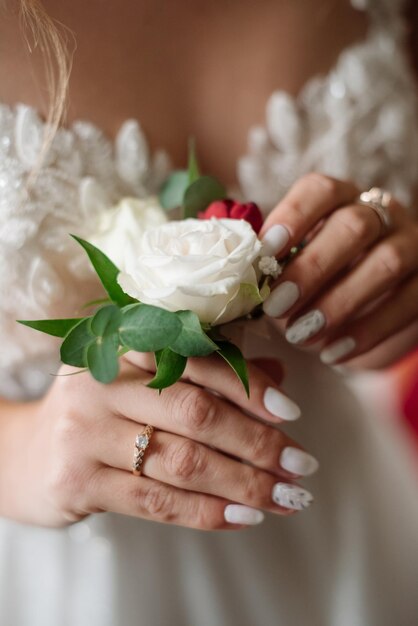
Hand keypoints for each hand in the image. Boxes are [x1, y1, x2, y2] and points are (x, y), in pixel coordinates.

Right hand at [11, 354, 316, 528]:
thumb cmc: (103, 410)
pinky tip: (245, 518)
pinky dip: (207, 512)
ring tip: (285, 497)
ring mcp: (86, 432)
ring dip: (243, 483)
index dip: (248, 387)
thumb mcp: (147, 382)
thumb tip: (279, 379)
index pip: (197, 362)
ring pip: (182, 461)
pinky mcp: (78, 481)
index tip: (291, 412)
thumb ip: (209, 375)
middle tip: (300, 464)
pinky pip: (156, 501)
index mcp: (123, 346)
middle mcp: (103, 383)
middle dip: (257, 442)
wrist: (27, 452)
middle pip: (195, 414)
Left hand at [260, 173, 417, 366]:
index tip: (264, 253)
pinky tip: (333, 353)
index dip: (292, 218)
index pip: (320, 191)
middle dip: (312, 268)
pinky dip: (367, 332)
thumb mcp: (293, 265)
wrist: (367, 308)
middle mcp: (382, 213)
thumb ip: (272, 265)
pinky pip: (407, 304)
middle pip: (354, 225)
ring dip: (339, 303)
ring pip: (386, 263)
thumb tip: (238, 279)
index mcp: (341, 199)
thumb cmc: (317, 281)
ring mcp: (411, 245)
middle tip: (276, 307)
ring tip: (302, 336)